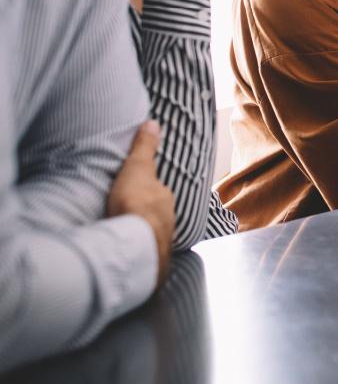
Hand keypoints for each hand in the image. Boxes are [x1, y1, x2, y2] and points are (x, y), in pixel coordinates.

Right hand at [106, 121, 174, 287]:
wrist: (136, 242)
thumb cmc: (135, 202)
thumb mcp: (136, 168)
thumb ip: (144, 148)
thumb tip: (153, 122)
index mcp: (164, 198)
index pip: (156, 192)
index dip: (145, 191)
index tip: (134, 194)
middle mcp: (168, 219)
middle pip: (155, 214)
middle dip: (144, 214)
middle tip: (125, 215)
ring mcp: (161, 241)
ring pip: (151, 233)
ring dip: (140, 233)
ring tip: (123, 235)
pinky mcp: (150, 261)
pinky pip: (143, 252)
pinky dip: (137, 250)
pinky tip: (127, 253)